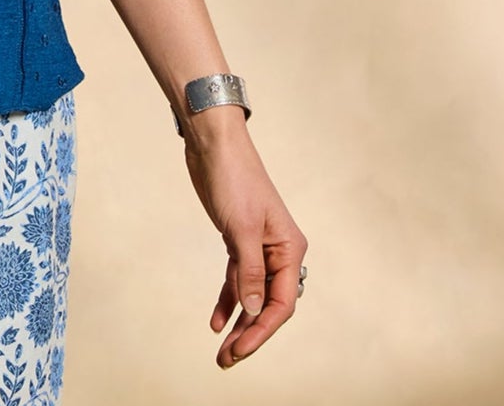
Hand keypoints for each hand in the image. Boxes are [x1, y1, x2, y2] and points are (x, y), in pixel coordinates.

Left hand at [179, 113, 307, 369]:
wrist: (213, 144)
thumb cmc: (233, 179)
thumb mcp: (240, 229)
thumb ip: (248, 271)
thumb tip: (252, 310)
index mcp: (290, 248)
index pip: (281, 303)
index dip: (261, 329)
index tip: (240, 349)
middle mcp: (278, 251)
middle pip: (267, 303)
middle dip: (250, 333)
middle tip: (228, 360)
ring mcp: (258, 246)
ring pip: (251, 294)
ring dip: (238, 320)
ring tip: (222, 351)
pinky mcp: (237, 240)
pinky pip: (236, 278)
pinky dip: (227, 299)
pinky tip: (217, 320)